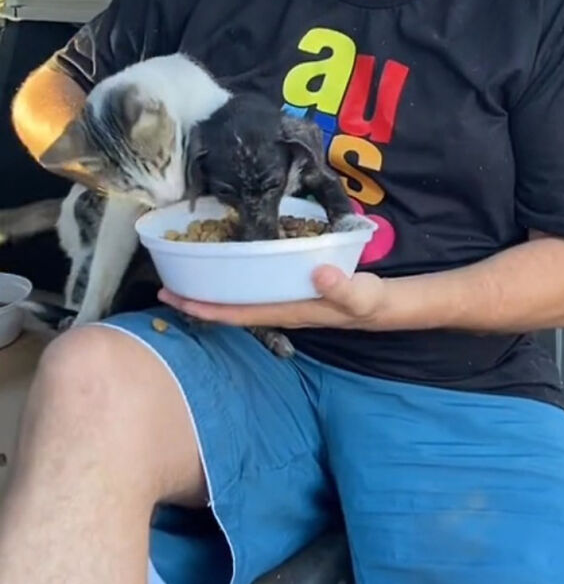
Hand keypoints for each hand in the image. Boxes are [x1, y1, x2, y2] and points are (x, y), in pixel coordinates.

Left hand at [157, 265, 390, 330]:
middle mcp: (279, 310)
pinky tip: (225, 270)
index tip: (177, 300)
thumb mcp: (360, 294)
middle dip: (196, 302)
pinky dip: (232, 282)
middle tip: (163, 290)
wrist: (380, 308)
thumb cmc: (368, 302)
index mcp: (288, 311)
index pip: (238, 314)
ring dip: (211, 293)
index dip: (206, 308)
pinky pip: (252, 292)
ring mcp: (283, 303)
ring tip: (184, 278)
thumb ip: (340, 286)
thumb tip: (316, 274)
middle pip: (229, 310)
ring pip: (238, 302)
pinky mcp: (289, 293)